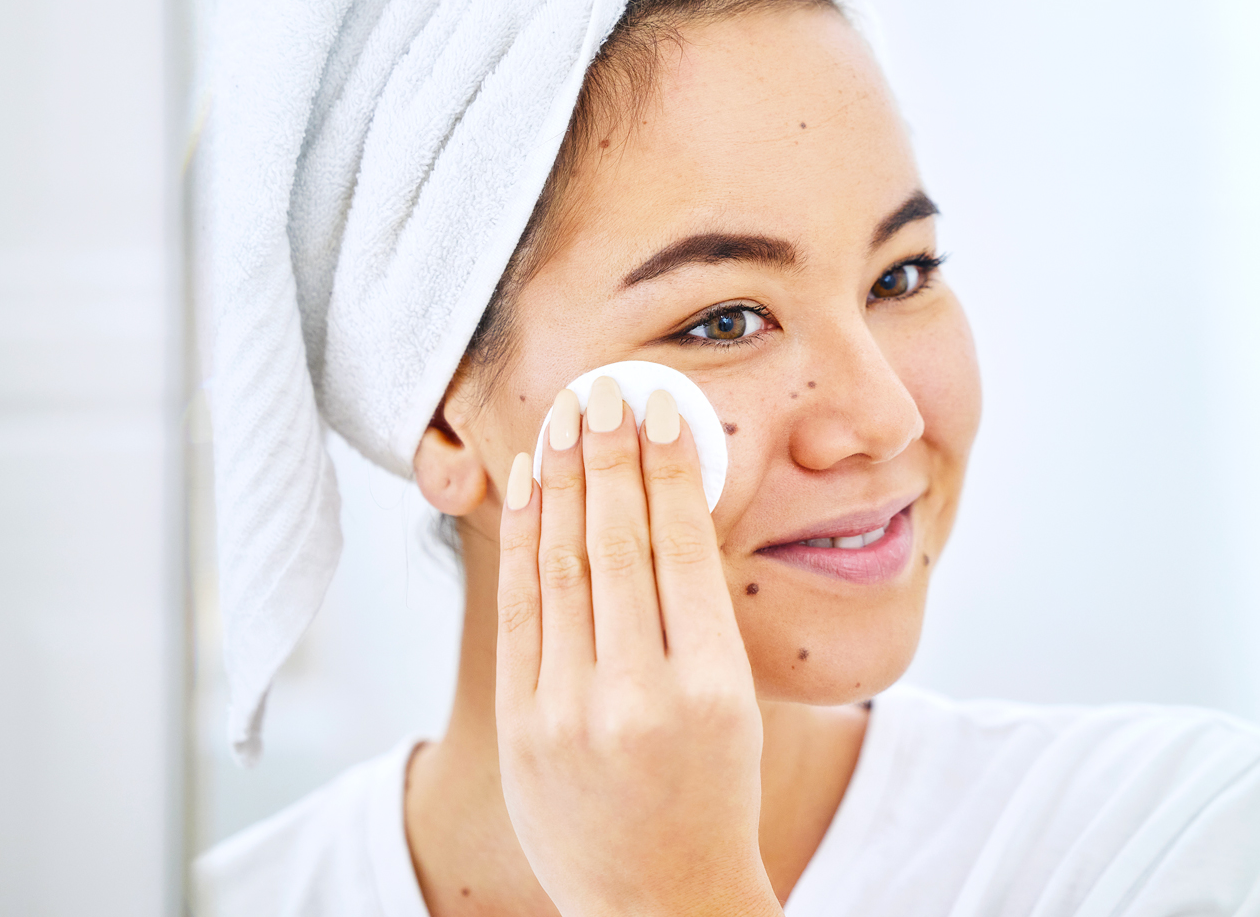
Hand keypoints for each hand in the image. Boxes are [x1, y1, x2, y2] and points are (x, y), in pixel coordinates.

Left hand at [495, 378, 776, 916]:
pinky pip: (521, 614)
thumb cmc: (712, 789)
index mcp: (712, 690)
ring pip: (562, 570)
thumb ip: (701, 619)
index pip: (683, 551)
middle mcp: (638, 698)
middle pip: (616, 548)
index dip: (669, 472)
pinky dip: (524, 542)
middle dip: (608, 459)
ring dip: (562, 484)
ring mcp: (570, 715)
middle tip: (606, 393)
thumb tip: (671, 505)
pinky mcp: (522, 729)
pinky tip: (530, 492)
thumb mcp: (738, 705)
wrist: (658, 899)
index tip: (661, 413)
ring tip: (565, 423)